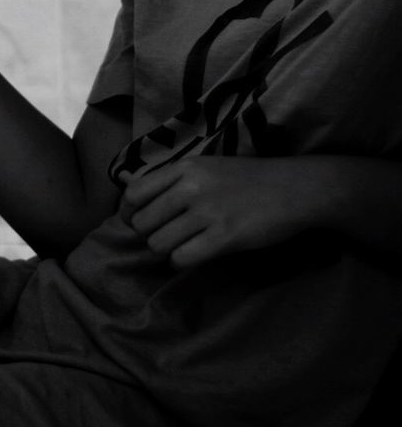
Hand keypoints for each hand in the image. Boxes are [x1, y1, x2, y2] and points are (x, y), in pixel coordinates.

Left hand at [118, 156, 321, 269]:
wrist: (295, 189)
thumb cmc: (249, 179)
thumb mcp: (208, 166)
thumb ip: (174, 179)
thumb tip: (136, 198)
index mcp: (185, 167)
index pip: (133, 193)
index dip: (130, 212)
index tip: (139, 221)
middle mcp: (191, 187)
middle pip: (142, 222)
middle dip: (151, 234)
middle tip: (169, 234)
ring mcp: (208, 212)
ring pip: (159, 243)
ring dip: (168, 249)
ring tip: (186, 243)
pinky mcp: (224, 237)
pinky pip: (182, 258)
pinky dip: (183, 260)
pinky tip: (197, 252)